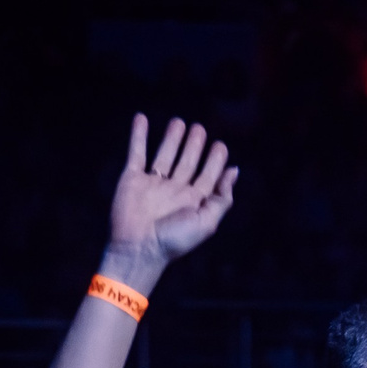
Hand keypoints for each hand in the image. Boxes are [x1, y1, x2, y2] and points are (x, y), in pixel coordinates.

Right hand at [103, 115, 238, 284]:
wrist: (138, 249)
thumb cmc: (174, 240)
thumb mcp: (207, 223)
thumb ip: (222, 198)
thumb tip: (234, 171)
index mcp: (193, 201)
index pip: (207, 176)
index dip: (215, 161)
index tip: (220, 145)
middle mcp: (174, 190)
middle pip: (187, 162)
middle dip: (194, 145)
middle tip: (200, 128)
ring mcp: (153, 183)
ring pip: (164, 155)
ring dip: (171, 138)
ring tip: (178, 122)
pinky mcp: (132, 179)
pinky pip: (136, 153)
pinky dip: (138, 135)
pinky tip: (141, 118)